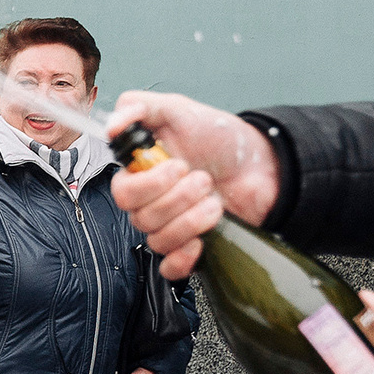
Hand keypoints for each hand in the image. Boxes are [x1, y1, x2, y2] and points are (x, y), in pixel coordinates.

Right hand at [104, 91, 283, 280]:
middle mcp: (152, 202)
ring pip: (158, 239)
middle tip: (203, 178)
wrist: (262, 163)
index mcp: (142, 173)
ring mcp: (171, 225)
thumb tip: (111, 125)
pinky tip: (200, 241)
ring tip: (214, 199)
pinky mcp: (190, 246)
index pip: (122, 192)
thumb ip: (140, 107)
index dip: (149, 184)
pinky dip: (183, 257)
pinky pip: (169, 266)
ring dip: (191, 219)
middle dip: (177, 199)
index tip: (179, 165)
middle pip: (140, 218)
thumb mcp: (179, 109)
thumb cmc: (220, 137)